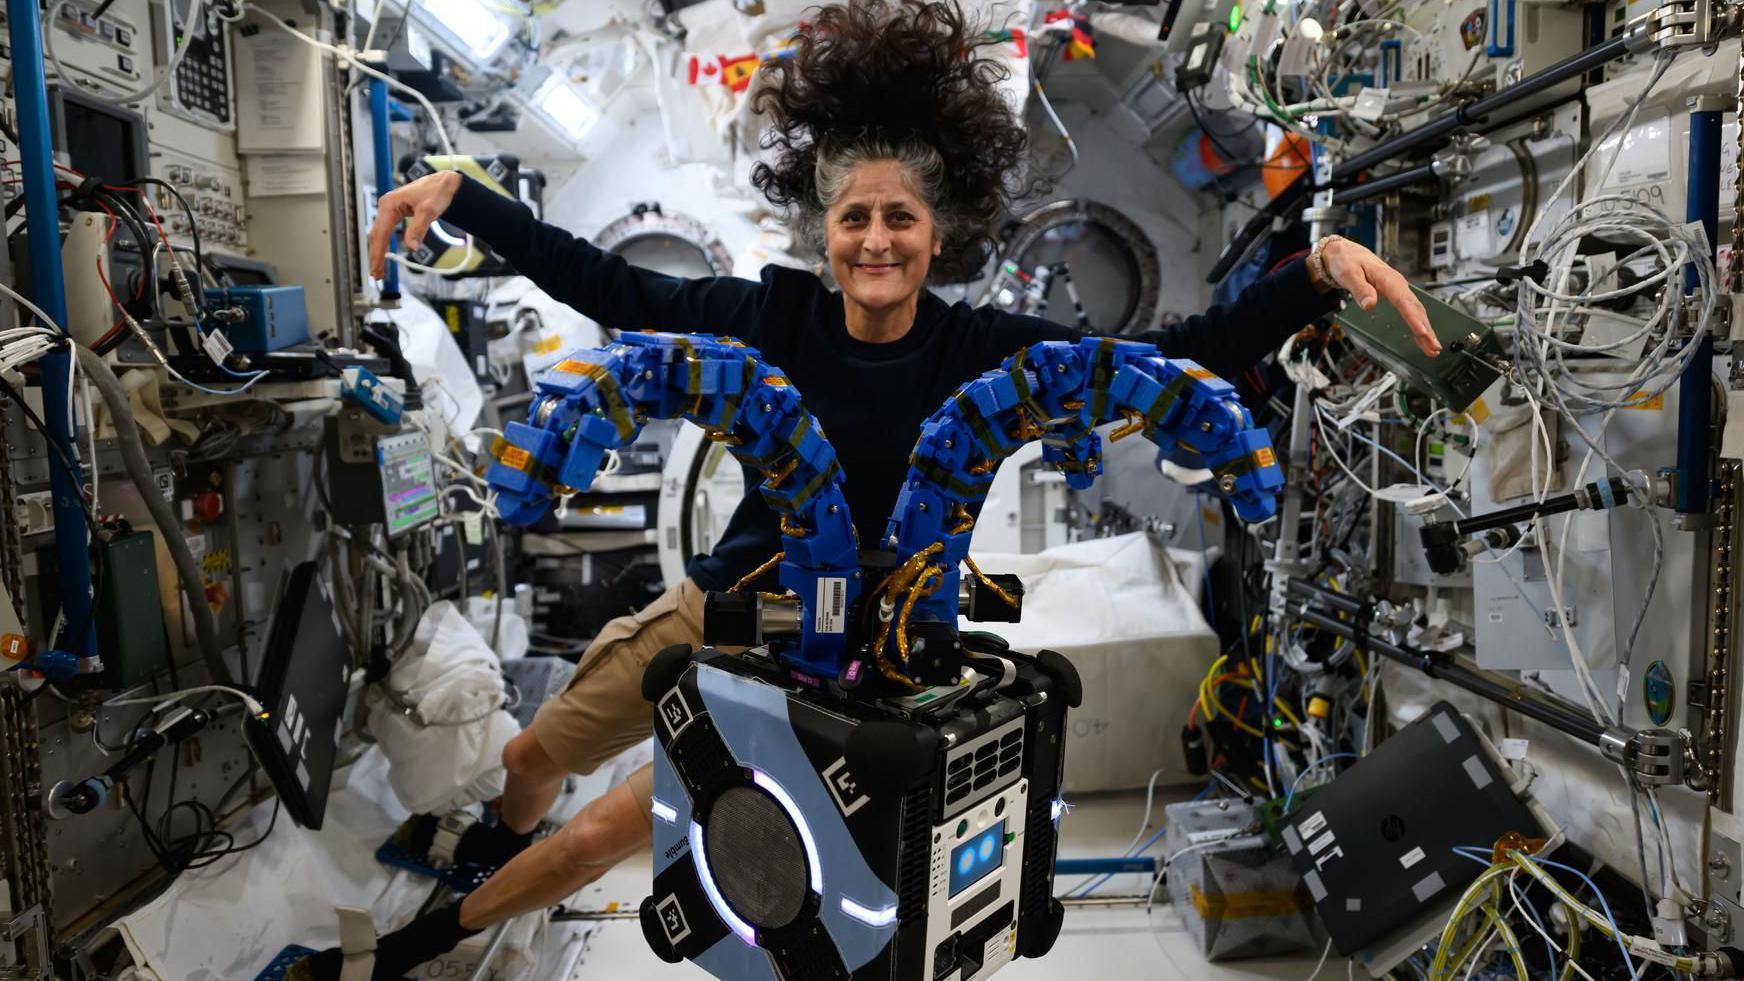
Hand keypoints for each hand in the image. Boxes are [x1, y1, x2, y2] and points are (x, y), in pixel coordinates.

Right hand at [367, 171, 462, 279]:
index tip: (377, 268)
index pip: (380, 233)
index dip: (378, 253)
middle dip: (375, 255)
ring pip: (379, 233)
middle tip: (376, 275)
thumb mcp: (429, 211)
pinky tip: (383, 255)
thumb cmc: (437, 192)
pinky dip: (383, 244)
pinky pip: (386, 231)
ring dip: (378, 251)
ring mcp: (389, 209)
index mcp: (389, 205)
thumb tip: (412, 248)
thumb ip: (419, 229)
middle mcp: (386, 206)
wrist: (445, 183)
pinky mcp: (395, 213)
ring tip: (378, 270)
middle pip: (376, 235)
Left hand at [1318, 238, 1440, 356]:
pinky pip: (1411, 310)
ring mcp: (1399, 289)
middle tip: (1433, 347)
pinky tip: (1423, 336)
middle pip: (1415, 309)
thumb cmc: (1347, 261)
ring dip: (1426, 330)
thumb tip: (1369, 304)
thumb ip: (1359, 289)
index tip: (1421, 332)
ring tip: (1433, 348)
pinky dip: (1419, 324)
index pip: (1403, 301)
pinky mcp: (1396, 294)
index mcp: (1388, 279)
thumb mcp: (1348, 274)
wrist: (1346, 253)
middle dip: (1426, 329)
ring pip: (1416, 311)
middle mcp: (1397, 284)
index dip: (1413, 318)